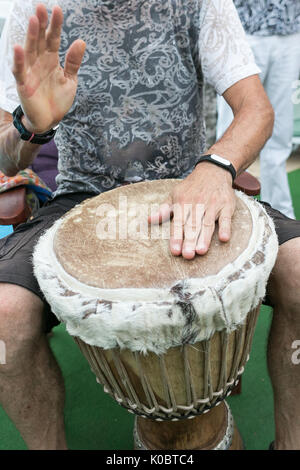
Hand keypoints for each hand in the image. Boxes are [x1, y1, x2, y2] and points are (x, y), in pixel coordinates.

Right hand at [12, 4, 85, 132]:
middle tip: (41, 7)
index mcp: (51, 60)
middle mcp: (40, 62)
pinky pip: (20, 70)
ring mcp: (30, 72)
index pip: (53, 39)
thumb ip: (73, 62)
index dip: (55, 25)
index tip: (57, 9)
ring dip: (31, 36)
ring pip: (30, 50)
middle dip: (41, 24)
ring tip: (34, 20)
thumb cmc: (58, 100)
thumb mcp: (70, 80)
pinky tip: (19, 47)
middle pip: (40, 40)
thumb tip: (81, 41)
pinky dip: (19, 59)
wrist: (50, 120)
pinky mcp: (24, 84)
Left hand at [148, 163, 235, 259]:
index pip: (178, 223)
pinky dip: (226, 228)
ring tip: (201, 251)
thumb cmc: (191, 187)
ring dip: (205, 238)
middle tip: (188, 255)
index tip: (175, 251)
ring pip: (208, 224)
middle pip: (193, 226)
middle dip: (190, 241)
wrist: (213, 170)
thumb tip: (148, 220)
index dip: (176, 237)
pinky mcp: (226, 206)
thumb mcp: (174, 195)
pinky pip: (226, 218)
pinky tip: (224, 238)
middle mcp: (197, 204)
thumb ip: (163, 210)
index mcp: (182, 203)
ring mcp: (213, 205)